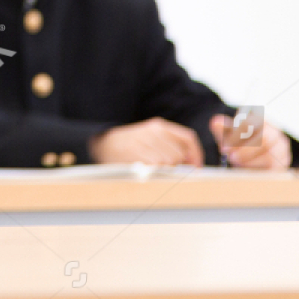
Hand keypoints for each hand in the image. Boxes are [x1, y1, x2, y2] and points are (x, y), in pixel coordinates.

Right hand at [87, 118, 203, 166]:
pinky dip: (155, 172)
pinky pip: (155, 167)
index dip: (196, 155)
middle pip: (179, 154)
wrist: (101, 144)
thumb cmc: (129, 145)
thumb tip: (192, 164)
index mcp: (158, 126)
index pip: (187, 138)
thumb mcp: (150, 138)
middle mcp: (152, 131)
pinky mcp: (135, 153)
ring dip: (165, 170)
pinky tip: (146, 171)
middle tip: (168, 171)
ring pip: (169, 162)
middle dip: (178, 166)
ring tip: (152, 170)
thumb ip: (170, 145)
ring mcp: (142, 142)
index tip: (196, 167)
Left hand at [209, 115, 291, 169]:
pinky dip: (257, 168)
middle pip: (265, 138)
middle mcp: (275, 133)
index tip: (224, 146)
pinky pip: (273, 167)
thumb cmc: (240, 144)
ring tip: (237, 161)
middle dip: (245, 149)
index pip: (253, 123)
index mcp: (261, 120)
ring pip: (269, 154)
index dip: (238, 135)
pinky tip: (246, 168)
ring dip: (250, 160)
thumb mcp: (229, 136)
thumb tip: (215, 122)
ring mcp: (281, 149)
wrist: (252, 160)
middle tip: (230, 156)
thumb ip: (222, 129)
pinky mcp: (283, 163)